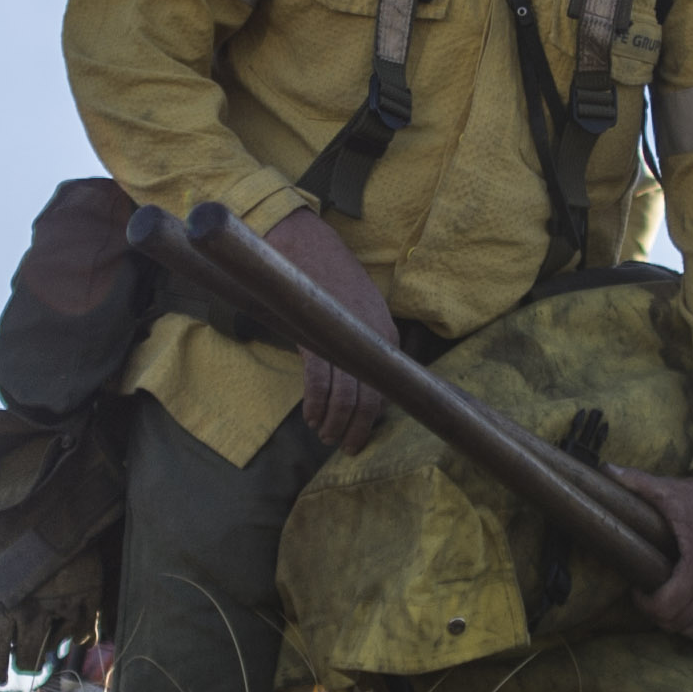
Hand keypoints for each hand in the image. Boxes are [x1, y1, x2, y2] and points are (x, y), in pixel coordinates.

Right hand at [265, 207, 400, 450]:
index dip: (372, 417)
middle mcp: (372, 339)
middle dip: (355, 428)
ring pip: (345, 395)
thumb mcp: (360, 312)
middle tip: (343, 445)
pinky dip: (315, 404)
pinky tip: (311, 416)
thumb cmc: (330, 280)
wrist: (305, 246)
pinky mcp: (317, 336)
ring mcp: (345, 338)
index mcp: (386, 335)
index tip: (360, 434)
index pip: (387, 388)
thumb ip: (363, 343)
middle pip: (369, 398)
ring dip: (334, 422)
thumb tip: (359, 383)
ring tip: (324, 433)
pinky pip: (320, 381)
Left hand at [614, 467, 692, 638]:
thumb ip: (636, 482)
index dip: (644, 603)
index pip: (665, 609)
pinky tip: (684, 606)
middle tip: (646, 594)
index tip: (637, 587)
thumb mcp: (670, 490)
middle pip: (677, 622)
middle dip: (656, 613)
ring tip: (664, 600)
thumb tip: (605, 468)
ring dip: (676, 621)